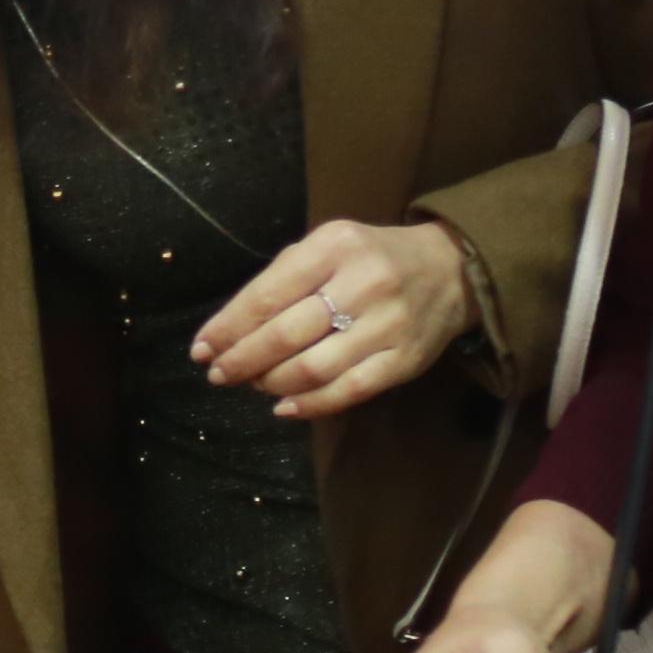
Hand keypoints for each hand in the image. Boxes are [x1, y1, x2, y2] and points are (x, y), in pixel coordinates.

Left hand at [197, 219, 473, 420]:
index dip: (227, 328)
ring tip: (254, 383)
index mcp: (335, 246)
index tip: (201, 349)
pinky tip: (284, 406)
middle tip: (220, 374)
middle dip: (242, 360)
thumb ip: (280, 281)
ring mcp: (388, 324)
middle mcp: (363, 283)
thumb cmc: (371, 258)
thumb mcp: (327, 248)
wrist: (450, 270)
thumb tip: (226, 332)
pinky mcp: (405, 360)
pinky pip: (349, 391)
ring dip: (271, 382)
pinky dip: (309, 404)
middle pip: (285, 335)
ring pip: (313, 368)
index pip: (267, 295)